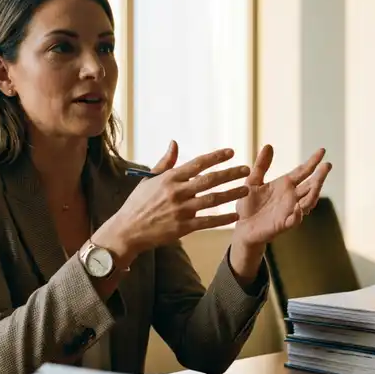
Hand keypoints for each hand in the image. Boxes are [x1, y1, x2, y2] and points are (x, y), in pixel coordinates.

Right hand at [95, 141, 249, 261]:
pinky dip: (222, 219)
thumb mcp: (149, 179)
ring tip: (246, 189)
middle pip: (209, 180)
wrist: (127, 230)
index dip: (216, 157)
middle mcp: (177, 193)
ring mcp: (181, 211)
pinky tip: (235, 215)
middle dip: (230, 174)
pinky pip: (207, 222)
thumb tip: (175, 143)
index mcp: (169, 178)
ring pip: (212, 200)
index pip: (197, 164)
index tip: (231, 152)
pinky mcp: (183, 228)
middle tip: (246, 169)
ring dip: (231, 194)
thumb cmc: (138, 204)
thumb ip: (165, 162)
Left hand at [232, 145, 331, 247]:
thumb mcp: (253, 181)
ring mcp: (289, 210)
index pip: (303, 171)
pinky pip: (295, 220)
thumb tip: (269, 145)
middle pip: (311, 185)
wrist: (242, 227)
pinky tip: (299, 207)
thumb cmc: (248, 205)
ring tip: (318, 181)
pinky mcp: (283, 224)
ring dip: (315, 192)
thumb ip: (261, 165)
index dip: (313, 161)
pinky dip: (298, 214)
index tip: (322, 150)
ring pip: (308, 201)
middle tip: (327, 165)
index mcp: (285, 185)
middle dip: (320, 176)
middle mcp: (291, 197)